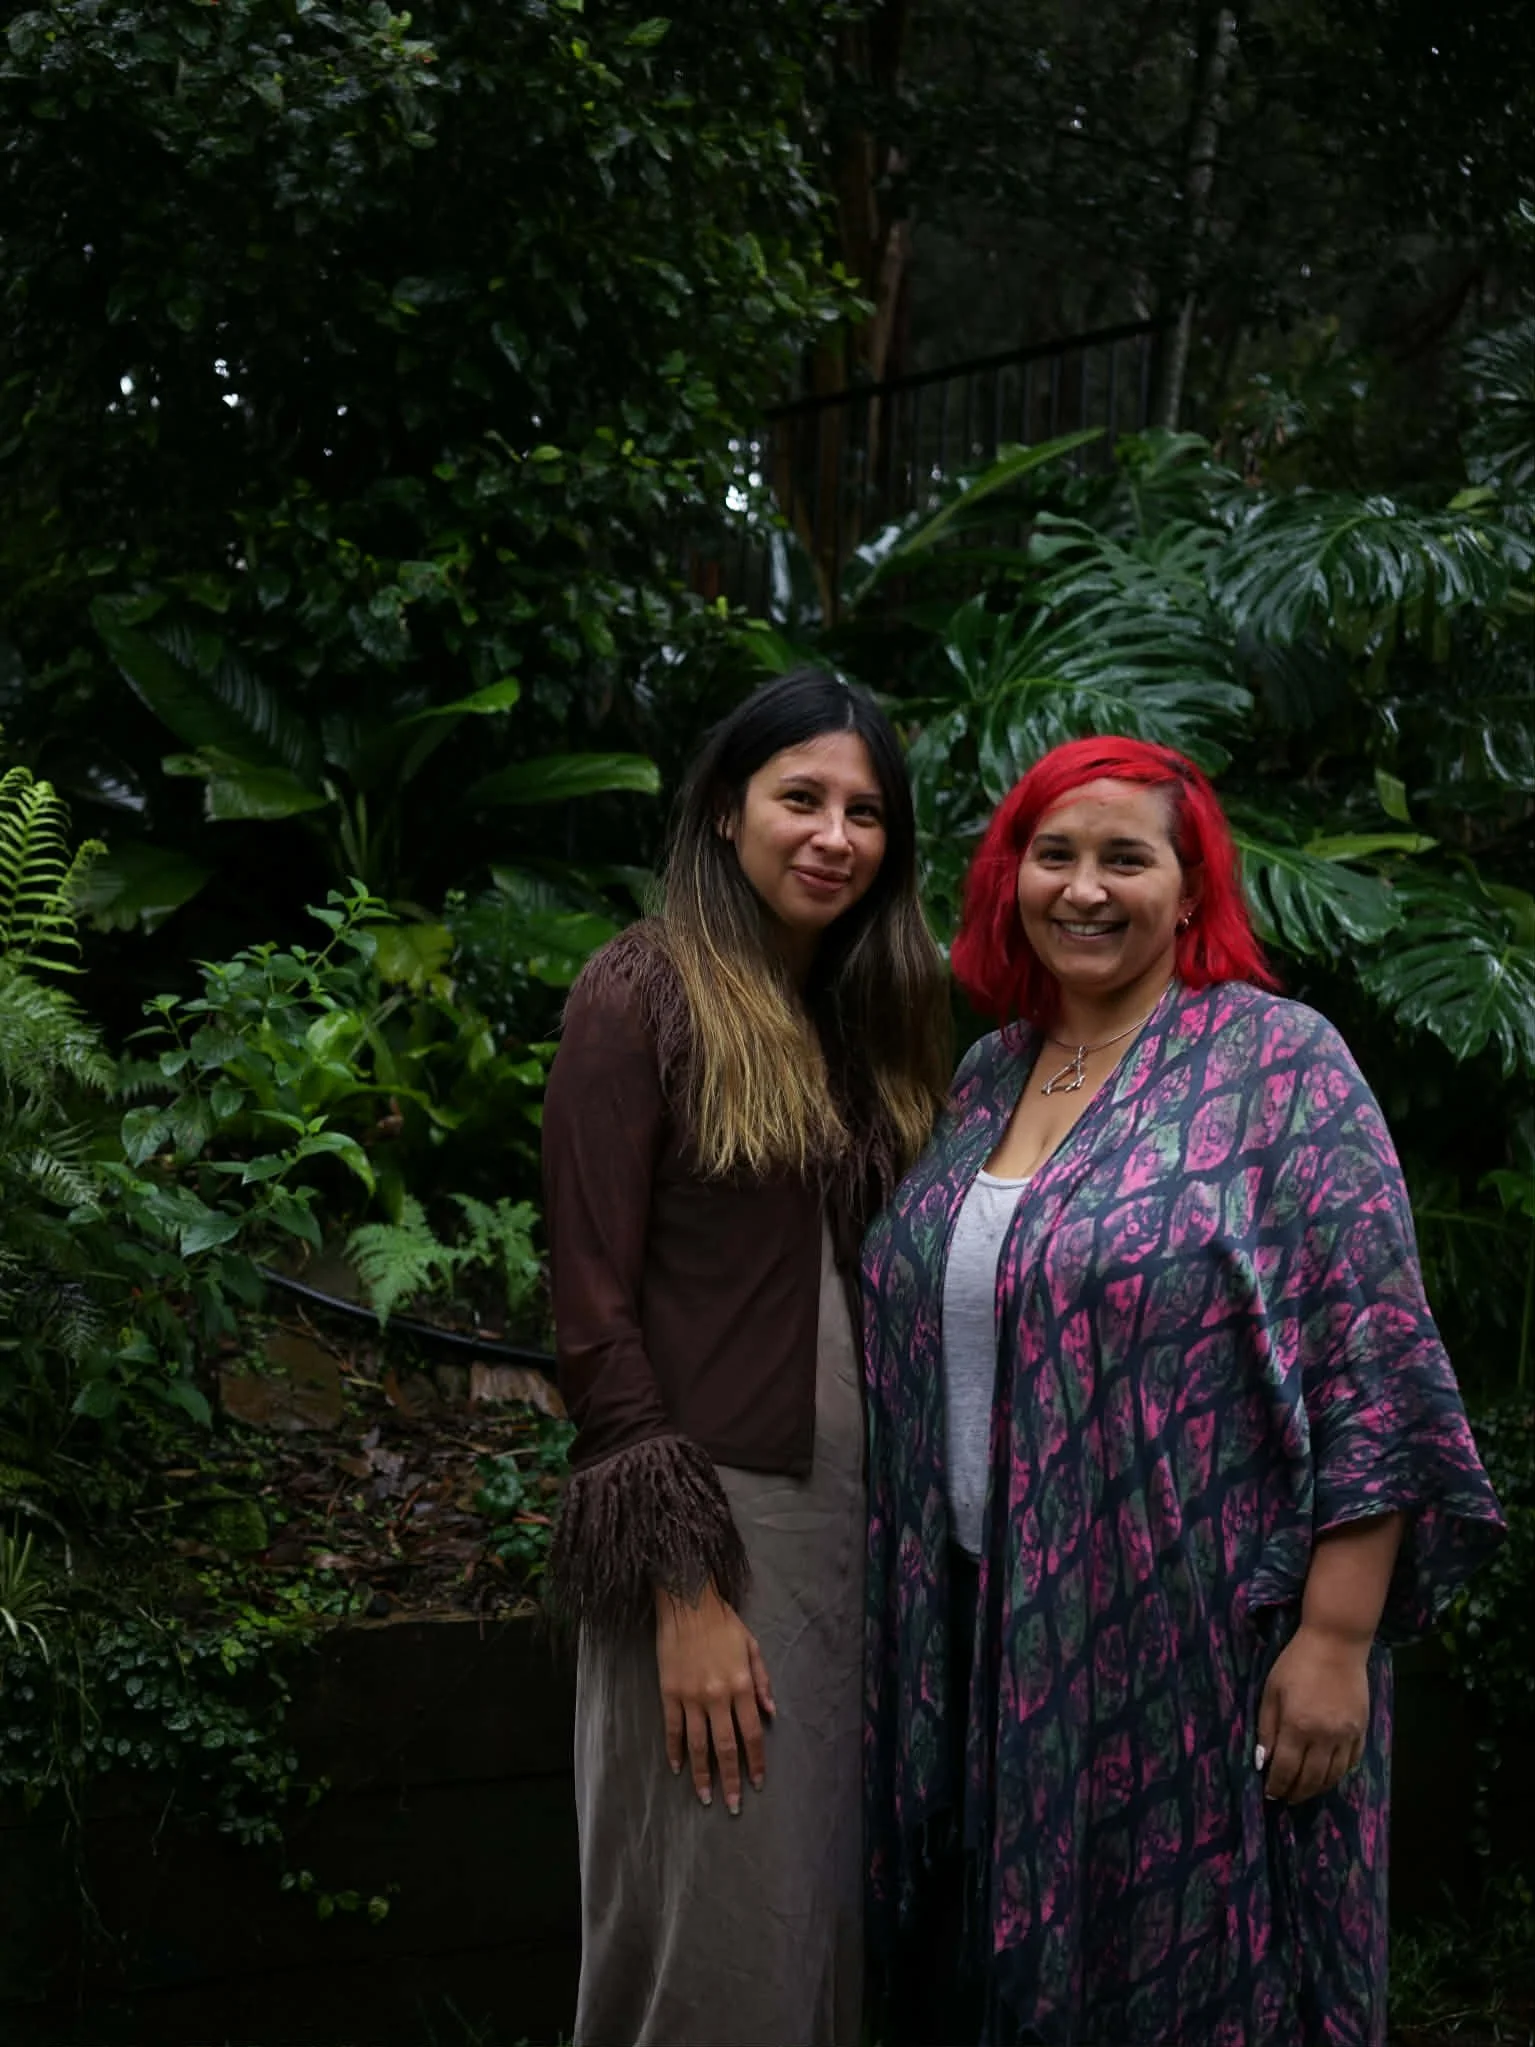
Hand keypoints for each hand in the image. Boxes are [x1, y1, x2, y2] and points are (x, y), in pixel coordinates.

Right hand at [655, 1583, 774, 1813]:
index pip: (752, 1733)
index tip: (757, 1783)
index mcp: (741, 1685)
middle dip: (731, 1779)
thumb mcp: (752, 1646)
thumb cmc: (723, 1622)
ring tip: (706, 1797)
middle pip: (726, 1746)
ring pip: (698, 1744)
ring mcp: (691, 1696)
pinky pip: (673, 1729)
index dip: (755, 1761)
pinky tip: (677, 1768)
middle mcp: (717, 1695)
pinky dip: (674, 1751)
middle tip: (732, 1805)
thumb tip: (771, 1714)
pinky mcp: (669, 1693)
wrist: (687, 1601)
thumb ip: (763, 1681)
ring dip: (702, 1774)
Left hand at [1255, 1621, 1369, 1804]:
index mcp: (1297, 1726)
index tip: (1270, 1794)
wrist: (1336, 1643)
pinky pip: (1351, 1762)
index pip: (1285, 1769)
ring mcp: (1346, 1735)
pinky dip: (1338, 1774)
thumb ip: (1266, 1728)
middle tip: (1287, 1798)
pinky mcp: (1361, 1730)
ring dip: (1318, 1789)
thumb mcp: (1272, 1691)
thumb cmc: (1296, 1663)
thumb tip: (1262, 1762)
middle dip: (1297, 1793)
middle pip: (1311, 1779)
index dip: (1277, 1786)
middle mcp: (1324, 1736)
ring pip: (1333, 1776)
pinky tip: (1328, 1775)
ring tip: (1305, 1792)